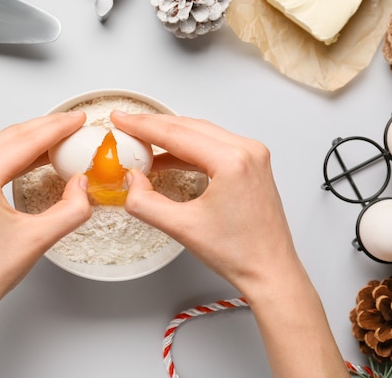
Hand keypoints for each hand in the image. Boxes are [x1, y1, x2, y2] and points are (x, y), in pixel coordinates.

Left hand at [0, 112, 91, 377]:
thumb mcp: (39, 240)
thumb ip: (71, 210)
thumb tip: (82, 186)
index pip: (25, 141)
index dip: (57, 128)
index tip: (76, 121)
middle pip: (11, 135)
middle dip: (46, 127)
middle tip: (72, 125)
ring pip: (0, 141)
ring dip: (31, 137)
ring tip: (59, 138)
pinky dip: (15, 150)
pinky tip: (34, 154)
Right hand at [111, 111, 294, 293]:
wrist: (270, 271)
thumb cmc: (240, 253)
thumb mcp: (181, 228)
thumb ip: (145, 202)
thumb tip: (131, 182)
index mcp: (233, 161)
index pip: (176, 134)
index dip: (142, 126)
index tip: (121, 120)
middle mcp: (248, 151)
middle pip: (189, 127)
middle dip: (154, 126)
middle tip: (126, 126)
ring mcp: (253, 156)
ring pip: (201, 134)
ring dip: (170, 137)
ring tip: (142, 143)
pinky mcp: (252, 165)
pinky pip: (213, 146)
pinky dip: (187, 149)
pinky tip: (168, 158)